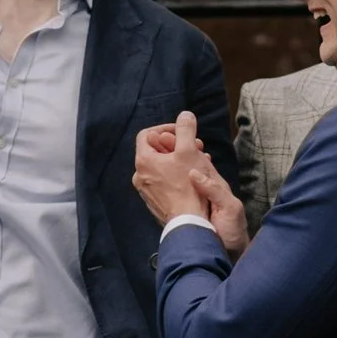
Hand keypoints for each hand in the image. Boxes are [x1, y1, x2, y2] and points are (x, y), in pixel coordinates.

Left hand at [132, 113, 244, 250]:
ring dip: (178, 159)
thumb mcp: (188, 151)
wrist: (189, 222)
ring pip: (161, 167)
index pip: (147, 134)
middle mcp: (140, 176)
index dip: (165, 128)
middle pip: (155, 151)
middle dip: (176, 144)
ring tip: (197, 161)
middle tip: (194, 146)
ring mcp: (147, 191)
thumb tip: (185, 115)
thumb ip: (186, 129)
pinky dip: (176, 174)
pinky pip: (164, 182)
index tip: (182, 131)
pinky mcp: (156, 202)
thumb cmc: (188, 186)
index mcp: (143, 161)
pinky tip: (192, 178)